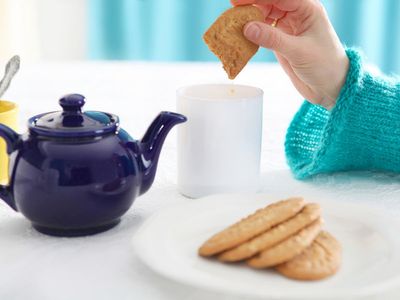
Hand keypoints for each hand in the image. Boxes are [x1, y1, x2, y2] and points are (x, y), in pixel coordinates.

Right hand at [231, 0, 348, 108]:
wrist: (331, 87)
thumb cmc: (325, 66)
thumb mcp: (299, 51)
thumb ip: (273, 39)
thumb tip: (247, 27)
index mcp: (308, 9)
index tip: (236, 0)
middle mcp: (297, 14)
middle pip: (269, 3)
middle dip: (250, 6)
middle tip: (231, 12)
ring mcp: (289, 27)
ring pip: (264, 16)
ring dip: (249, 20)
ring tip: (233, 25)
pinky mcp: (282, 41)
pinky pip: (263, 32)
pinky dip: (252, 34)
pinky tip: (242, 36)